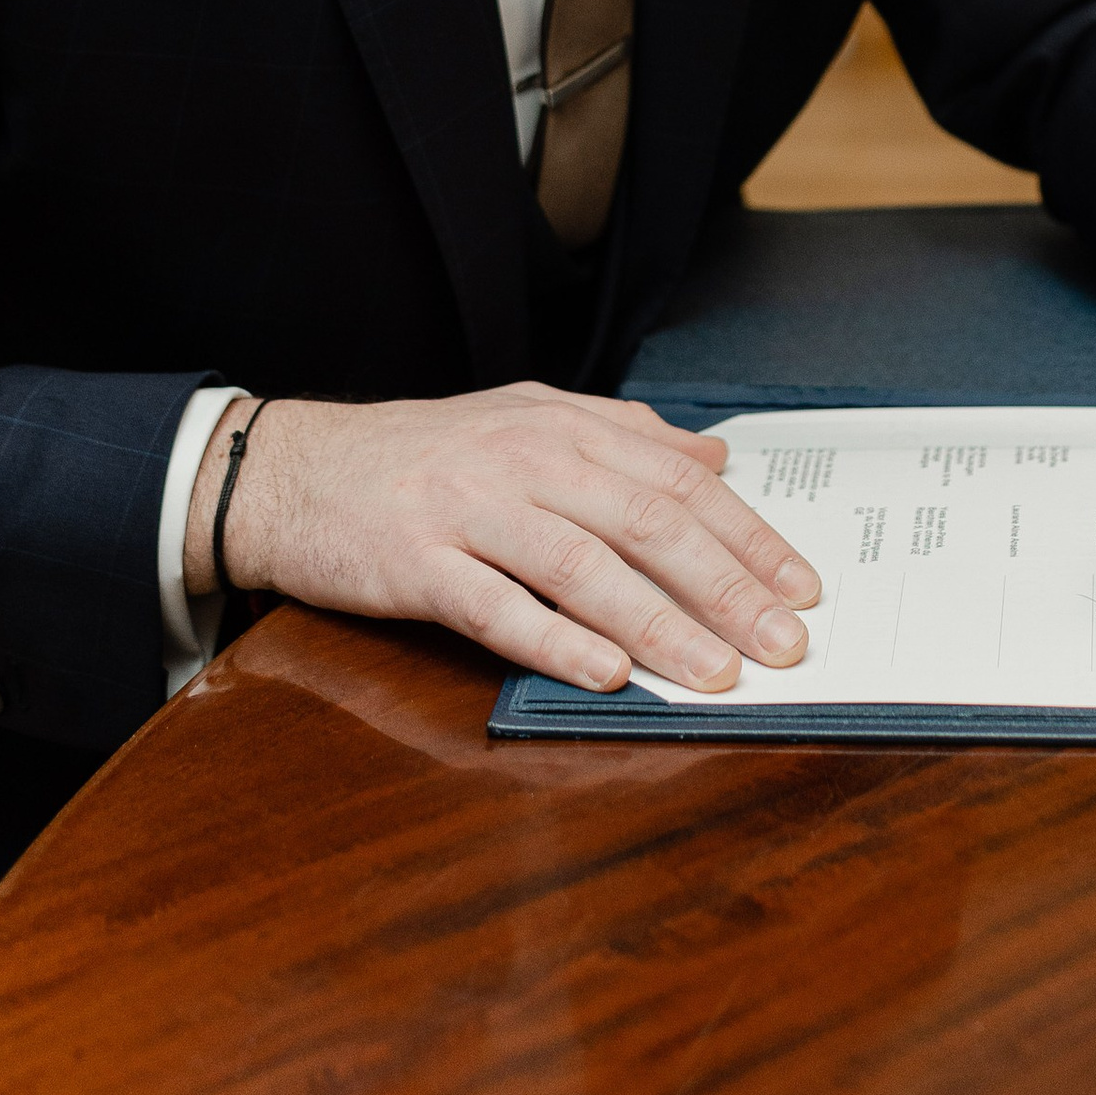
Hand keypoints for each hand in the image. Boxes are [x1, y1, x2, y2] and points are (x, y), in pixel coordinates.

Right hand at [191, 385, 822, 693]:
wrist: (296, 470)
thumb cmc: (421, 456)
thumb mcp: (526, 421)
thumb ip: (621, 436)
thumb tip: (714, 459)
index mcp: (558, 425)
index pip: (675, 481)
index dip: (746, 535)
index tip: (800, 586)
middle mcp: (522, 459)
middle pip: (644, 521)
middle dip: (726, 586)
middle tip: (783, 643)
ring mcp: (467, 509)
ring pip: (582, 567)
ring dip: (659, 624)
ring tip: (716, 673)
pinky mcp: (416, 563)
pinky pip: (496, 606)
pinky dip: (556, 641)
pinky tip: (607, 674)